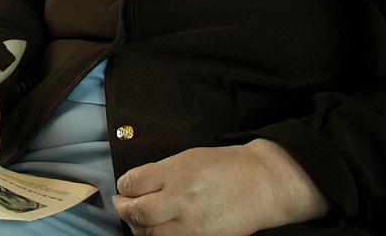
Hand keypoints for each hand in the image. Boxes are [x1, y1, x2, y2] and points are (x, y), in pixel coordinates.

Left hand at [112, 140, 328, 235]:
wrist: (262, 184)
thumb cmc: (225, 166)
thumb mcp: (188, 157)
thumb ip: (159, 172)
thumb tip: (134, 185)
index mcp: (176, 172)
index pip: (133, 183)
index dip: (123, 186)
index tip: (124, 187)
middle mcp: (181, 199)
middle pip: (136, 213)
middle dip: (123, 209)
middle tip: (122, 204)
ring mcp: (192, 225)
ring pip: (150, 234)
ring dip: (139, 227)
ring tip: (139, 218)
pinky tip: (160, 228)